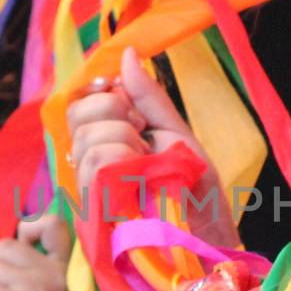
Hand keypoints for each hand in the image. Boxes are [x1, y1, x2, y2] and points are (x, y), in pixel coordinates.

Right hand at [65, 47, 239, 247]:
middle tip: (146, 142)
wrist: (212, 237)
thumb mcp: (177, 133)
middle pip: (79, 115)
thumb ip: (148, 97)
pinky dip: (125, 164)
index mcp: (105, 145)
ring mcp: (88, 190)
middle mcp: (89, 166)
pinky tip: (141, 182)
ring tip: (147, 169)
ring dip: (128, 146)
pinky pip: (96, 167)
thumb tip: (125, 53)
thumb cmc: (198, 192)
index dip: (105, 97)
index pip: (79, 104)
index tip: (138, 115)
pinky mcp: (93, 212)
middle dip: (119, 117)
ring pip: (89, 141)